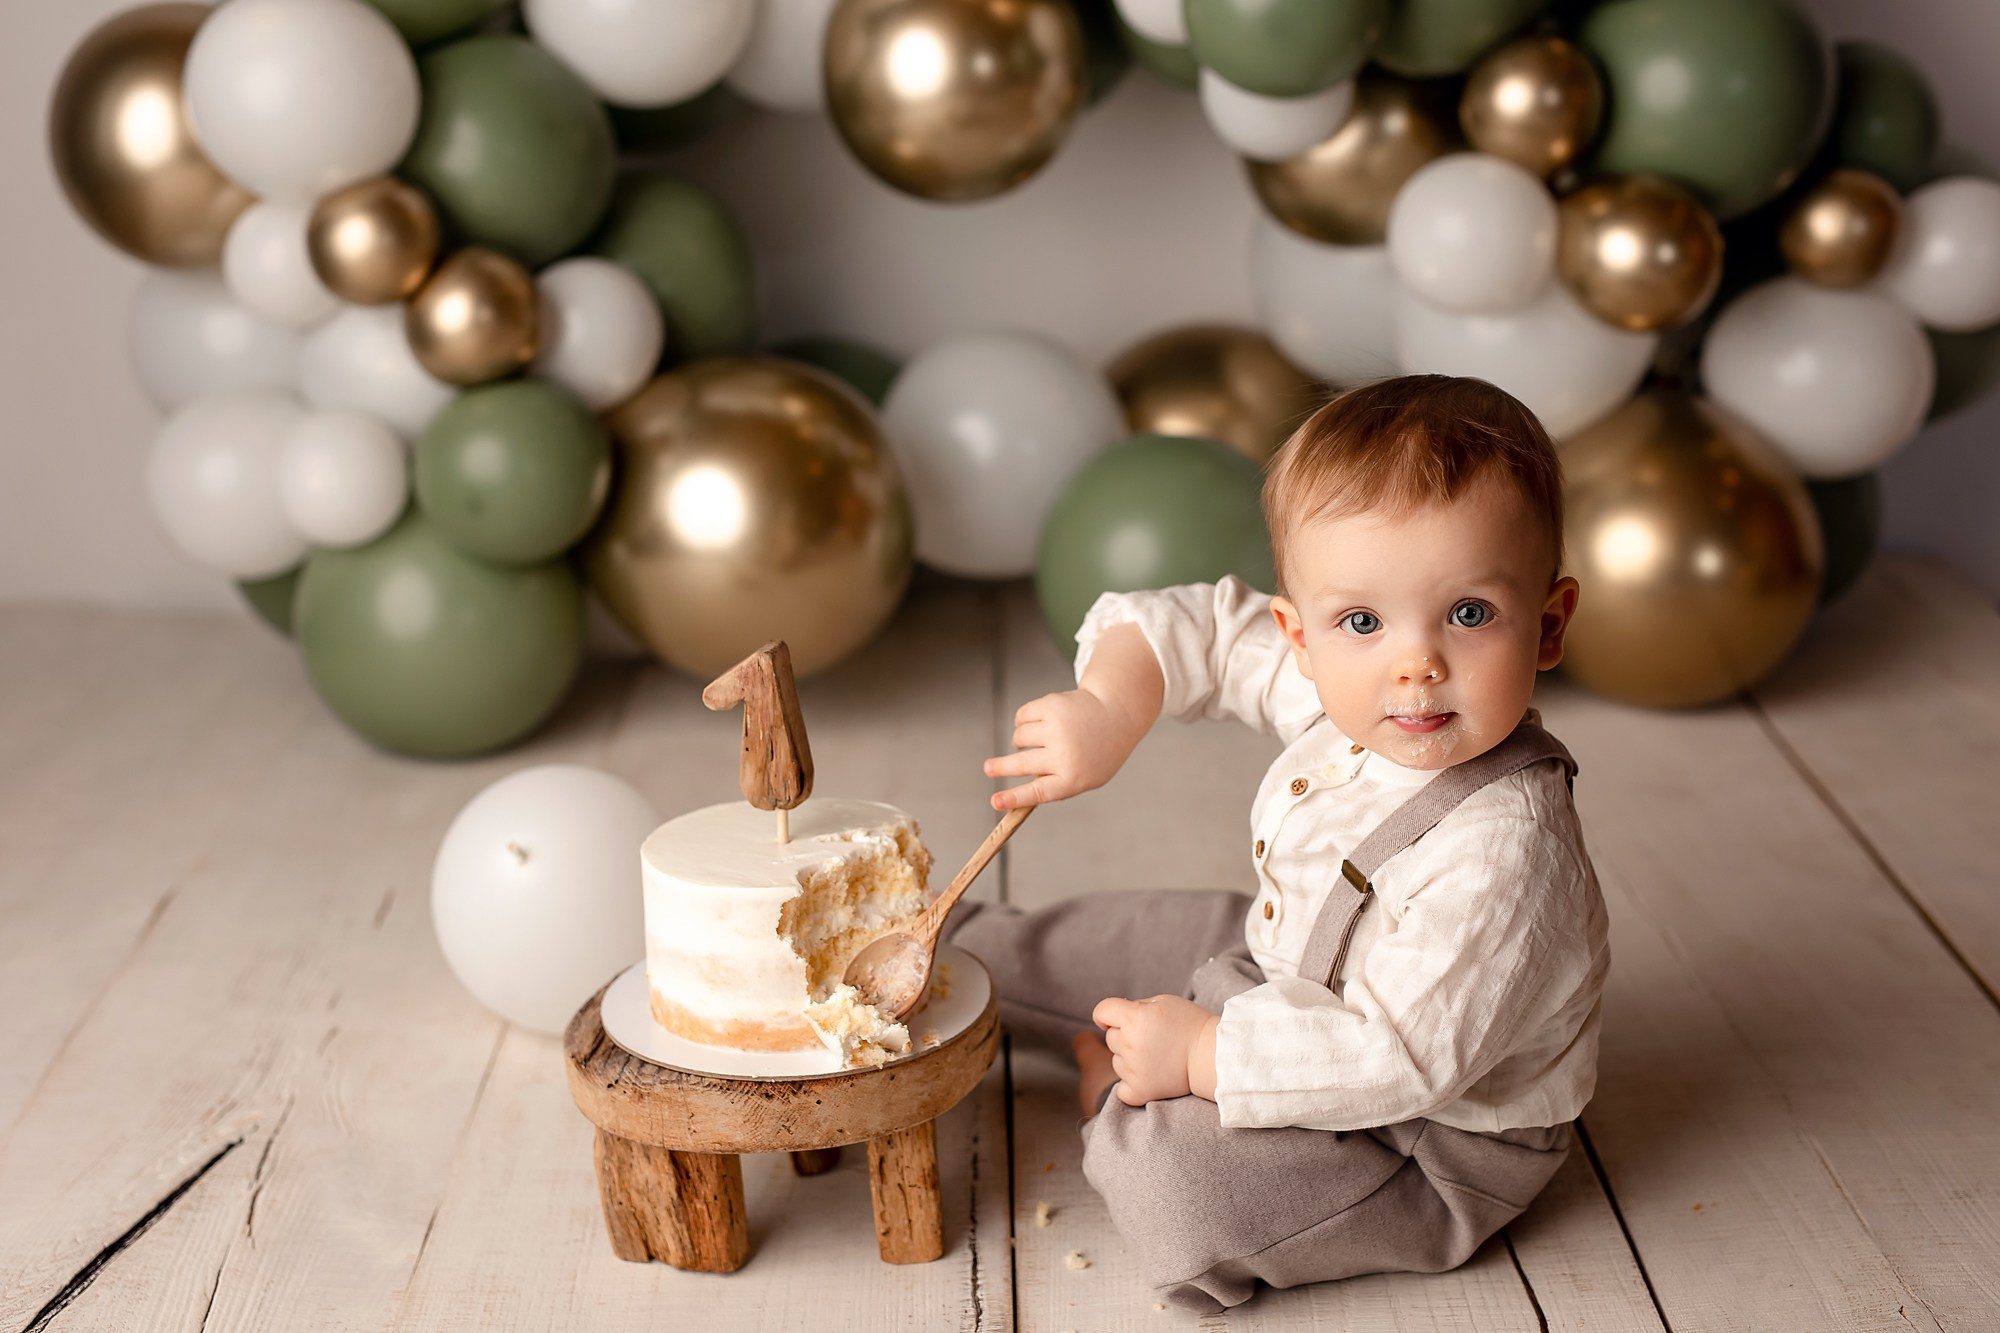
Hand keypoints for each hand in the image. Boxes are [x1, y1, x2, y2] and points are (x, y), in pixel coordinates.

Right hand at [982, 687, 1148, 810]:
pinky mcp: (1052, 706)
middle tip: (988, 768)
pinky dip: (1024, 721)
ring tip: (1039, 739)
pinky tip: (1040, 722)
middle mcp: (1065, 754)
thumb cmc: (1096, 752)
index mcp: (1073, 778)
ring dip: (1021, 740)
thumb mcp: (1084, 777)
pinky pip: (1022, 716)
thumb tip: (1015, 797)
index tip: (995, 802)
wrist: (1116, 715)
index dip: (1014, 798)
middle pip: (1021, 764)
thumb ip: (1054, 785)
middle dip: (1000, 767)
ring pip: (1019, 738)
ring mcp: (1058, 728)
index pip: (1038, 793)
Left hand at [1091, 994, 1219, 1106]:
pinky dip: (1130, 1085)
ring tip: (1156, 1057)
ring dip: (1129, 1058)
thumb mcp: (1164, 1002)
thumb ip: (1137, 1006)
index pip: (1102, 1011)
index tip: (1111, 1018)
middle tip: (1151, 1038)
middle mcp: (1130, 1043)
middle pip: (1111, 1038)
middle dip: (1125, 1035)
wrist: (1213, 1056)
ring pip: (1117, 1061)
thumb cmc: (1190, 1025)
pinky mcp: (1141, 1091)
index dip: (1105, 1014)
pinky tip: (1146, 1077)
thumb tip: (1116, 1017)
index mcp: (1134, 1018)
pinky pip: (1121, 1090)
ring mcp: (1134, 1070)